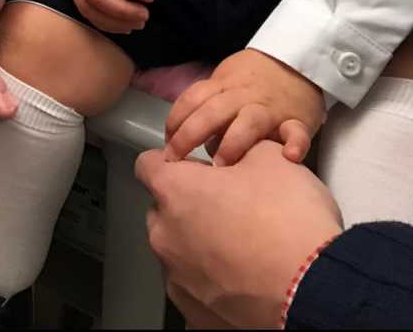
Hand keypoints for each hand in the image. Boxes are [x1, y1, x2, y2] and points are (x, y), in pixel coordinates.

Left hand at [136, 141, 341, 328]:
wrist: (314, 289)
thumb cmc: (288, 219)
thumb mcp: (270, 157)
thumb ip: (238, 146)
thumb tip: (233, 153)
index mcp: (173, 191)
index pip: (148, 164)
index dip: (174, 163)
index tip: (198, 169)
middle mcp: (164, 235)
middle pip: (163, 211)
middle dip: (188, 206)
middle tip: (230, 207)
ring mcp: (176, 279)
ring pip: (177, 251)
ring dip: (199, 245)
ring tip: (242, 248)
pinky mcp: (194, 315)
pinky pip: (193, 289)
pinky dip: (211, 282)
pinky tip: (242, 279)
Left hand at [165, 48, 325, 165]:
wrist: (298, 62)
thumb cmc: (255, 78)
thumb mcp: (226, 83)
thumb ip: (208, 108)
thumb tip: (187, 141)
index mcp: (223, 86)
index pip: (193, 99)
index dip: (175, 121)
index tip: (165, 146)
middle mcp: (243, 96)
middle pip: (212, 111)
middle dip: (190, 134)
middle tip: (176, 160)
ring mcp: (270, 109)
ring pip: (249, 121)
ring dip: (233, 141)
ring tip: (221, 163)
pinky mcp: (298, 120)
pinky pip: (297, 132)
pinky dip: (295, 143)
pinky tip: (289, 156)